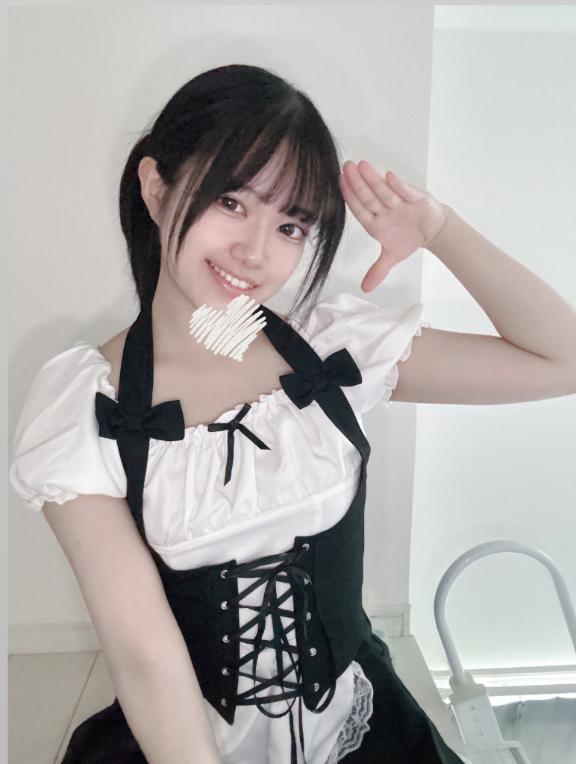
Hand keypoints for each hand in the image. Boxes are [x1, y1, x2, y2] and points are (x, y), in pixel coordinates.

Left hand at [339, 160, 447, 292]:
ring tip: (361, 165)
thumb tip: (365, 289)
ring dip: (373, 179)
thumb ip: (378, 271)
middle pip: (368, 197)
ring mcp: (398, 202)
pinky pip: (405, 191)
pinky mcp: (415, 197)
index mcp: (375, 222)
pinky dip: (398, 185)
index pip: (359, 209)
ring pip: (383, 191)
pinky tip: (388, 175)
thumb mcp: (392, 257)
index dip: (349, 198)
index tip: (339, 184)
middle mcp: (384, 210)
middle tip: (346, 167)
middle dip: (357, 183)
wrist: (433, 230)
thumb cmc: (408, 238)